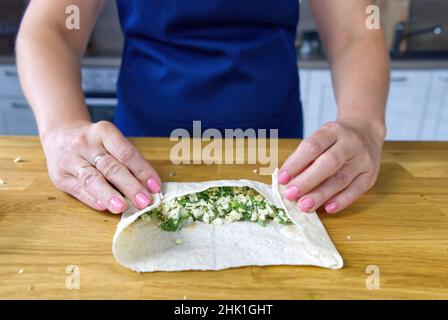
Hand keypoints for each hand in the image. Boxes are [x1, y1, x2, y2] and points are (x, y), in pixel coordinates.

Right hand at [41, 120, 160, 212]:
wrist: (59, 134)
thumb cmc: (94, 141)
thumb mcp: (110, 139)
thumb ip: (127, 159)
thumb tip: (148, 185)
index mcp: (103, 132)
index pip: (126, 153)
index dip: (142, 170)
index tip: (155, 187)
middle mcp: (85, 144)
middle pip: (110, 167)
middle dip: (130, 186)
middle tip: (144, 201)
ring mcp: (70, 160)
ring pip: (91, 179)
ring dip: (109, 194)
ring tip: (122, 207)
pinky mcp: (60, 176)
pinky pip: (78, 189)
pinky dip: (91, 199)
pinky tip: (103, 206)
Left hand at [278, 118, 385, 213]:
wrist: (366, 132)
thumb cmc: (334, 140)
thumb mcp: (319, 140)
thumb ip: (304, 158)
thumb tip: (287, 181)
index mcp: (333, 131)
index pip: (312, 146)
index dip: (295, 163)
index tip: (281, 178)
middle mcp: (350, 144)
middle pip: (328, 163)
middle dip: (307, 181)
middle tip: (290, 195)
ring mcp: (363, 160)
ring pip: (341, 179)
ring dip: (321, 195)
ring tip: (304, 206)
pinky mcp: (370, 175)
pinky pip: (356, 190)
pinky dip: (341, 200)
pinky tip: (327, 209)